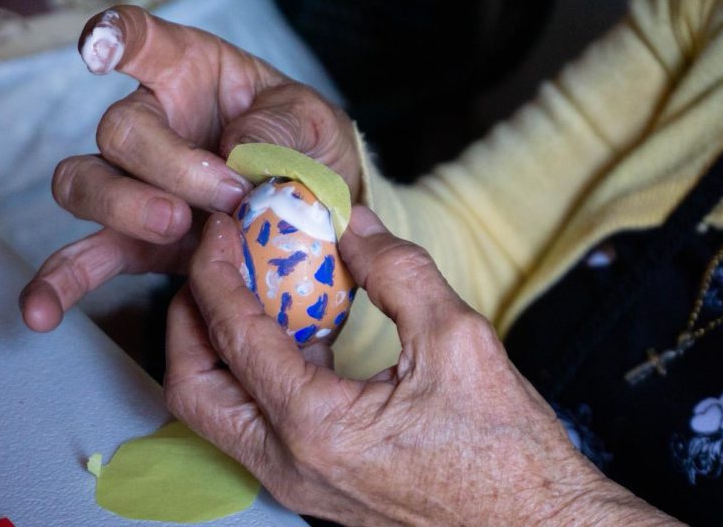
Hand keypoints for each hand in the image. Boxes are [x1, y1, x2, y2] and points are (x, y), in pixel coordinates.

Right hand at [20, 6, 359, 331]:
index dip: (117, 38)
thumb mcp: (313, 125)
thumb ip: (281, 129)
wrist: (316, 214)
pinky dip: (64, 282)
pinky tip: (45, 310)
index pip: (144, 41)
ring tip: (176, 228)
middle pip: (119, 130)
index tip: (104, 51)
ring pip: (86, 184)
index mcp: (192, 77)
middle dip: (168, 166)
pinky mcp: (137, 238)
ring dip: (124, 209)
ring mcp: (138, 182)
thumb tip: (237, 153)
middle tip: (226, 197)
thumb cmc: (307, 151)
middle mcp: (154, 124)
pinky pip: (88, 255)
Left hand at [164, 206, 678, 525]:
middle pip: (195, 390)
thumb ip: (397, 271)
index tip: (221, 229)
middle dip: (189, 320)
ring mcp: (299, 482)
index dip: (218, 272)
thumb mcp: (457, 337)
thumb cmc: (504, 447)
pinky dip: (258, 375)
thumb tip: (353, 225)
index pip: (236, 337)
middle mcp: (291, 465)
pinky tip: (295, 333)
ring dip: (219, 349)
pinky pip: (260, 426)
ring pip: (220, 414)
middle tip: (212, 267)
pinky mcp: (317, 485)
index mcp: (317, 427)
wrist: (533, 522)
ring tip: (246, 292)